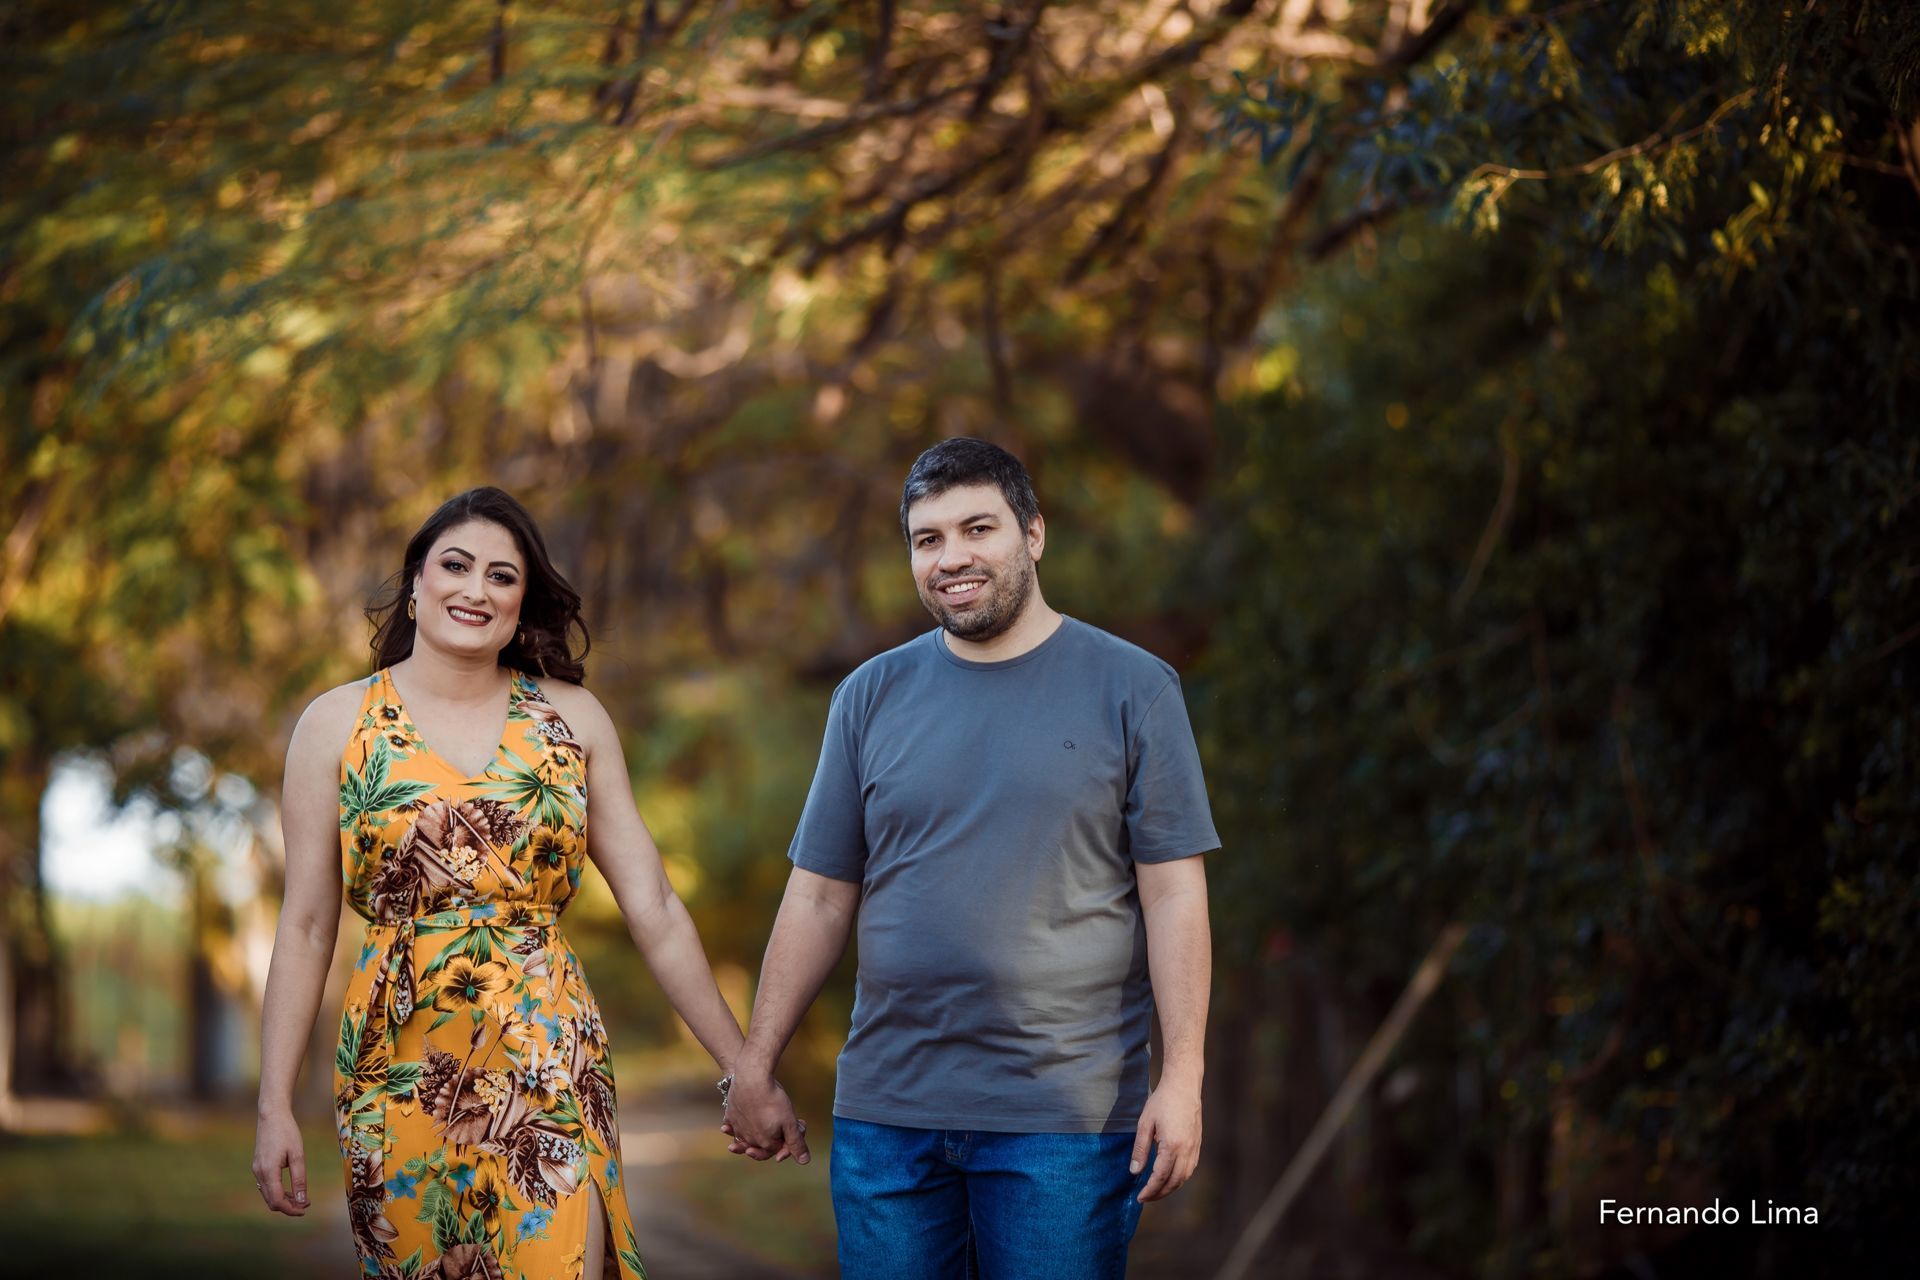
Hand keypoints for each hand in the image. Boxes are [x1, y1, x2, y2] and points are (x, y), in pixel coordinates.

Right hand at [253, 1108, 310, 1214]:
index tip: (305, 1209)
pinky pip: (266, 1186)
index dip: (291, 1209)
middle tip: (306, 1204)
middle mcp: (259, 1173)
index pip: (277, 1201)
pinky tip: (290, 1188)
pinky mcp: (258, 1166)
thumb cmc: (287, 1132)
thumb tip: (301, 1201)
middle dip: (288, 1206)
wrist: (272, 1115)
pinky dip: (278, 1191)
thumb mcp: (297, 1155)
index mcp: (268, 1172)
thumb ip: (299, 1179)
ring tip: (301, 1197)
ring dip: (283, 1199)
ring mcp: (256, 1170)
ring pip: (268, 1194)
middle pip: (271, 1201)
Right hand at [721, 1071, 809, 1164]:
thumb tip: (804, 1161)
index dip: (788, 1143)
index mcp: (765, 1143)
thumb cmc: (772, 1100)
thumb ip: (796, 1142)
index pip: (777, 1150)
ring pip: (743, 1138)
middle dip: (770, 1143)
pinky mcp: (730, 1116)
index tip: (796, 1129)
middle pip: (760, 1146)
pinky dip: (730, 1129)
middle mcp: (749, 1139)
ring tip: (746, 1141)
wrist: (752, 1080)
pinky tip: (727, 1128)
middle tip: (778, 1135)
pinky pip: (730, 1126)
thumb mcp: (789, 1122)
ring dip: (746, 1141)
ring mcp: (738, 1128)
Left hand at [1131, 1080, 1201, 1202]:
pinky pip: (1190, 1168)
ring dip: (1170, 1188)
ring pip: (1184, 1177)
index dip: (1150, 1190)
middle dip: (1159, 1194)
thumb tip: (1135, 1172)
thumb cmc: (1162, 1102)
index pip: (1160, 1177)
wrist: (1183, 1086)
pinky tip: (1170, 1178)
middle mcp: (1186, 1150)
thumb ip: (1140, 1149)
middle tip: (1146, 1198)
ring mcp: (1195, 1148)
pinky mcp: (1198, 1144)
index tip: (1140, 1197)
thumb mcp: (1145, 1124)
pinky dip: (1180, 1178)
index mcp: (1172, 1146)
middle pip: (1174, 1182)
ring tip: (1156, 1191)